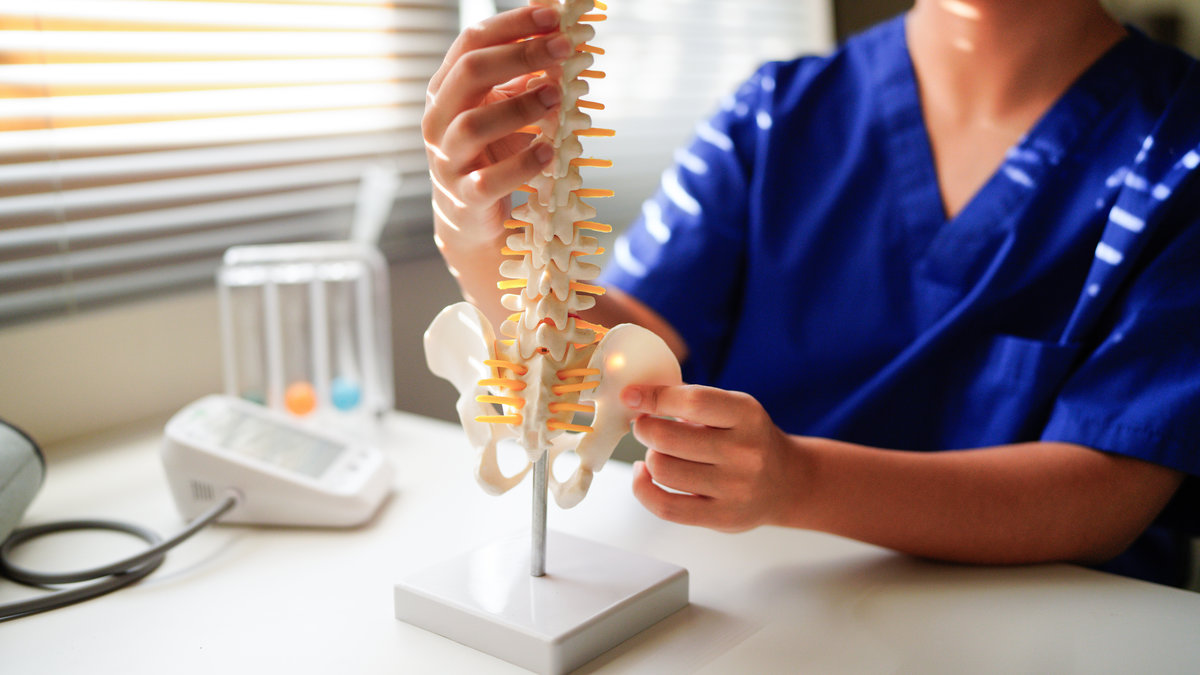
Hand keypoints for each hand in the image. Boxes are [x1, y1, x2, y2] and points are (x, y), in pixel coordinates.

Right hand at [423, 6, 571, 239]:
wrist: (472, 218)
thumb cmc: (492, 154)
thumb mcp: (505, 108)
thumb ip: (524, 75)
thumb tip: (561, 35)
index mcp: (446, 90)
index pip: (471, 42)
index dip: (513, 25)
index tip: (555, 17)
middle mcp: (439, 120)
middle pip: (470, 73)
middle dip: (520, 55)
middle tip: (564, 49)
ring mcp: (447, 160)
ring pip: (474, 125)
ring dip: (520, 106)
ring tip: (558, 97)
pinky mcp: (465, 197)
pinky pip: (488, 179)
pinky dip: (522, 164)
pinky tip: (550, 152)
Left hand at [623, 384, 801, 531]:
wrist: (786, 483)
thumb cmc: (748, 439)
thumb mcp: (733, 409)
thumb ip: (692, 400)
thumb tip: (639, 396)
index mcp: (747, 415)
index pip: (693, 401)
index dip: (654, 397)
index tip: (630, 395)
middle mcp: (744, 452)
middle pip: (667, 438)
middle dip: (645, 428)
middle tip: (644, 426)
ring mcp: (734, 488)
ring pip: (662, 470)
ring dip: (650, 457)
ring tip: (658, 452)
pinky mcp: (722, 517)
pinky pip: (665, 506)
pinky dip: (643, 488)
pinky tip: (645, 474)